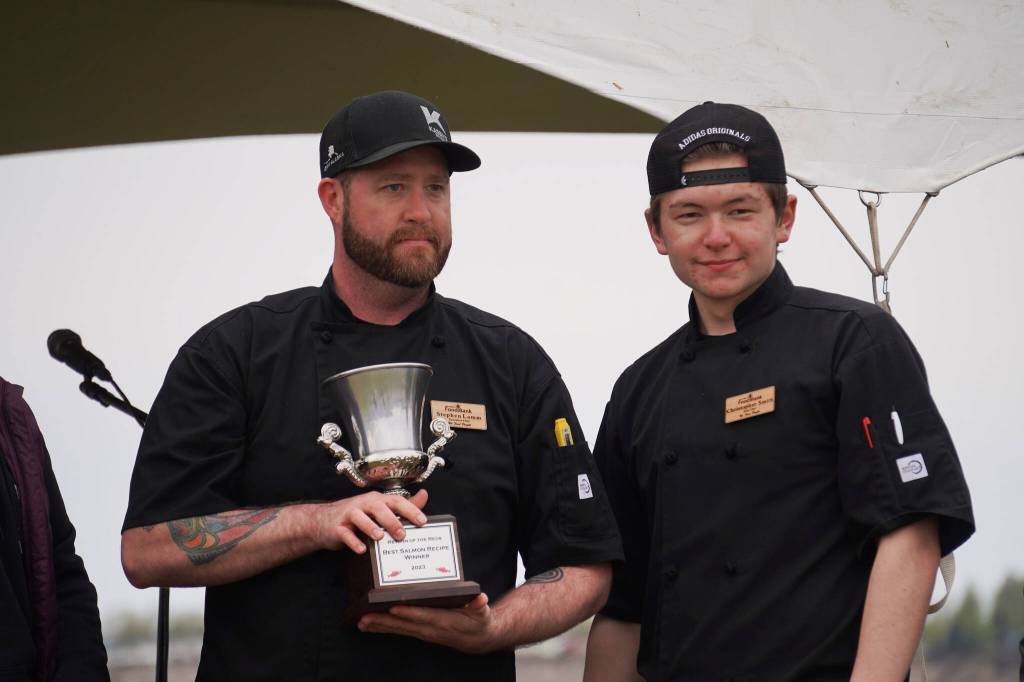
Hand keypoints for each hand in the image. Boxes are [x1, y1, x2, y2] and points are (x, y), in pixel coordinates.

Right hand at [316, 489, 428, 553]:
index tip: (422, 521)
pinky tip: (362, 549)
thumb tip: (424, 495)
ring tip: (380, 537)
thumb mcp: (380, 508)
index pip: (396, 501)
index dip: (410, 509)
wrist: (323, 521)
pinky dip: (353, 541)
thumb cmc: (357, 515)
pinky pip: (345, 533)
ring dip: (370, 527)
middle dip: (391, 520)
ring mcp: (349, 514)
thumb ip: (402, 505)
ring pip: (359, 517)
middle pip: (378, 507)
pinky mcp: (337, 527)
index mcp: (377, 500)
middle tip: (402, 535)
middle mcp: (363, 504)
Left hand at [357, 593, 502, 653]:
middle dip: (384, 621)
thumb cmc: (479, 621)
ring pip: (398, 629)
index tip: (394, 609)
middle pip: (404, 625)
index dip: (409, 614)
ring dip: (379, 626)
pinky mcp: (419, 632)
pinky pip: (399, 631)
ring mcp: (423, 632)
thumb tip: (480, 598)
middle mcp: (430, 629)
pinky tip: (370, 625)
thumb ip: (479, 606)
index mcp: (444, 621)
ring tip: (361, 622)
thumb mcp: (482, 613)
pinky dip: (383, 628)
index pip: (423, 616)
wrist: (477, 639)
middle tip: (365, 617)